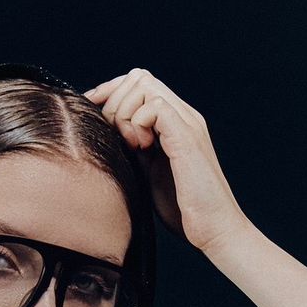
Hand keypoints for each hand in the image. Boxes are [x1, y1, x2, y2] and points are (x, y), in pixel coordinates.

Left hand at [83, 68, 250, 253]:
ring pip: (145, 85)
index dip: (110, 92)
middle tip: (114, 137)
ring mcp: (187, 123)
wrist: (215, 230)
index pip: (139, 83)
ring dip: (125, 113)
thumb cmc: (185, 210)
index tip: (91, 112)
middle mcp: (183, 115)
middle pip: (139, 77)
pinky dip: (137, 124)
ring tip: (131, 146)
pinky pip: (155, 107)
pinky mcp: (187, 137)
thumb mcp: (150, 173)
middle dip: (114, 101)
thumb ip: (135, 150)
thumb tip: (107, 135)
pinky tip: (141, 149)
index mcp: (175, 122)